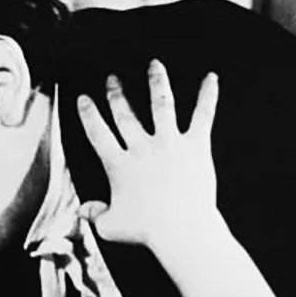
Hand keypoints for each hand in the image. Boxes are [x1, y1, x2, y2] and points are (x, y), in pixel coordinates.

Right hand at [77, 59, 221, 249]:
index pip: (98, 133)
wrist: (181, 231)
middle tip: (112, 79)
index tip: (83, 99)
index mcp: (119, 164)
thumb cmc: (146, 231)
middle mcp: (142, 148)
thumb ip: (94, 215)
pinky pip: (202, 115)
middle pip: (125, 113)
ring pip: (161, 104)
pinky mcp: (195, 146)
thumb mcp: (110, 226)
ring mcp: (169, 144)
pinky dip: (208, 95)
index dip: (88, 114)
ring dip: (156, 82)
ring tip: (154, 65)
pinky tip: (211, 78)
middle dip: (116, 93)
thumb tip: (84, 210)